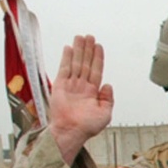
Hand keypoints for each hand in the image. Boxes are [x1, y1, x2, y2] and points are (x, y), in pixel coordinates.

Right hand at [49, 35, 114, 164]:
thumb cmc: (87, 127)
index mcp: (92, 93)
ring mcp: (70, 86)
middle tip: (89, 36)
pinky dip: (66, 58)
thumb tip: (108, 85)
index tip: (98, 46)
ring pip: (76, 63)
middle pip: (86, 64)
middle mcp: (81, 87)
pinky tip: (69, 48)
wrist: (70, 131)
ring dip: (78, 50)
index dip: (98, 58)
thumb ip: (108, 99)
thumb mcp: (105, 114)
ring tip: (80, 37)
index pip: (96, 71)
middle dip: (88, 50)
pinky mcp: (59, 86)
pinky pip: (64, 69)